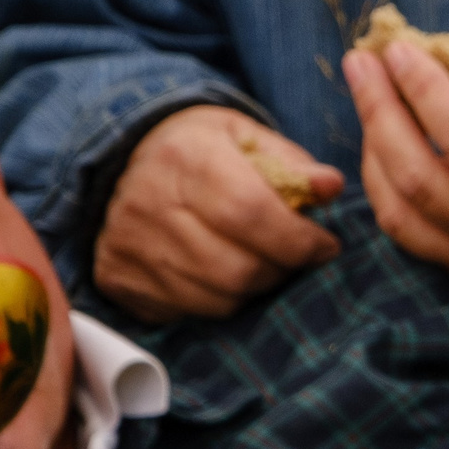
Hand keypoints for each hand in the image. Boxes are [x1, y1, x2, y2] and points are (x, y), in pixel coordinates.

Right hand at [93, 106, 343, 321]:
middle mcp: (149, 203)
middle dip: (281, 269)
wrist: (125, 159)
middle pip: (237, 267)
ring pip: (216, 298)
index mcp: (187, 157)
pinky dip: (218, 300)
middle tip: (295, 257)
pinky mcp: (118, 278)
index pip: (250, 212)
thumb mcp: (246, 136)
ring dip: (254, 289)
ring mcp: (129, 246)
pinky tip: (223, 274)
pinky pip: (188, 311)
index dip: (298, 240)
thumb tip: (330, 187)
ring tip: (261, 262)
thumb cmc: (201, 149)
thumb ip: (292, 163)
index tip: (324, 245)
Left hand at [345, 41, 448, 289]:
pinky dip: (385, 185)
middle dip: (380, 113)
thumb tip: (439, 72)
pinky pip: (409, 233)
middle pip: (420, 180)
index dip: (425, 92)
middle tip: (361, 61)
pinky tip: (385, 142)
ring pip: (399, 215)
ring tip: (370, 94)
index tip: (400, 49)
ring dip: (372, 150)